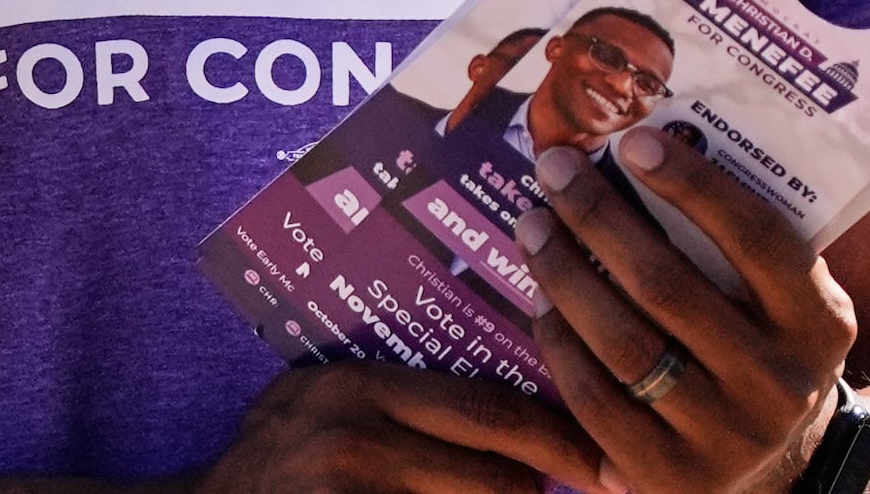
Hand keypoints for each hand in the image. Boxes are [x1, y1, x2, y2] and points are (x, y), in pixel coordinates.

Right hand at [193, 360, 609, 493]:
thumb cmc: (272, 454)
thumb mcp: (322, 395)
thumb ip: (395, 391)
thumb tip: (502, 385)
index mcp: (362, 386)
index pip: (488, 407)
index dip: (555, 434)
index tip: (597, 455)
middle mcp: (358, 439)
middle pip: (497, 477)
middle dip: (534, 492)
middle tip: (556, 489)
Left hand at [516, 133, 853, 493]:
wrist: (784, 465)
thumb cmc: (766, 344)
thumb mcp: (786, 298)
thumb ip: (738, 241)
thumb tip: (644, 148)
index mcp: (819, 323)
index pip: (756, 239)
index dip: (693, 185)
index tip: (634, 138)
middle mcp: (779, 384)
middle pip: (669, 287)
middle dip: (600, 217)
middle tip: (555, 167)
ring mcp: (726, 438)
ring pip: (625, 345)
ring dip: (565, 275)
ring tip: (532, 225)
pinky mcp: (671, 478)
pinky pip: (598, 402)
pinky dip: (560, 344)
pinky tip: (538, 300)